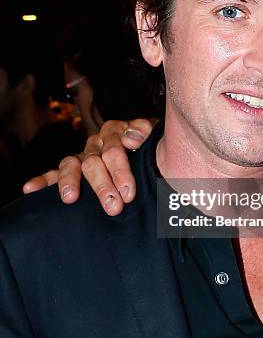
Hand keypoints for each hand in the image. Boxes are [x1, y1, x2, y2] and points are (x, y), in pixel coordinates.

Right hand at [23, 119, 154, 214]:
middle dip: (103, 185)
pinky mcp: (75, 169)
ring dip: (70, 182)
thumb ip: (145, 133)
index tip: (128, 192)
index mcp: (117, 131)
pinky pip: (56, 172)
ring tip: (70, 198)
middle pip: (94, 160)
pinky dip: (43, 180)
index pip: (113, 148)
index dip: (120, 170)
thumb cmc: (155, 146)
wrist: (157, 151)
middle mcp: (97, 142)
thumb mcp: (155, 136)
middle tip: (114, 206)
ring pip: (72, 164)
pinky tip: (30, 188)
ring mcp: (85, 155)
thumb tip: (129, 138)